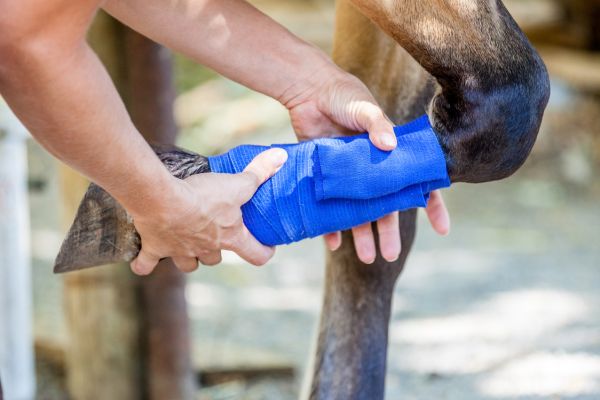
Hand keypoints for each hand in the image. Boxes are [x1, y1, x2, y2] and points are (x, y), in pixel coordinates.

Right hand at [129, 148, 287, 274]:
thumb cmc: (203, 195)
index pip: (256, 255)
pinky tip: (143, 262)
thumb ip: (259, 172)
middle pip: (215, 259)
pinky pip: (147, 263)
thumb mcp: (236, 183)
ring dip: (188, 257)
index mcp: (230, 237)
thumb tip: (281, 157)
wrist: (163, 200)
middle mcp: (207, 250)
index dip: (263, 251)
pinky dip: (145, 263)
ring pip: (188, 264)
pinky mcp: (155, 248)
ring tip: (185, 243)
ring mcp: (180, 252)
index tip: (266, 247)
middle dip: (217, 250)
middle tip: (214, 234)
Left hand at [284, 69, 449, 262]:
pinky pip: (330, 208)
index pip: (417, 182)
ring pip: (359, 212)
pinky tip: (333, 243)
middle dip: (390, 231)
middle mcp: (372, 170)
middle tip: (391, 255)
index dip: (431, 205)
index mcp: (390, 154)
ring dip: (363, 235)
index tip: (442, 229)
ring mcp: (349, 177)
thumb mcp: (364, 107)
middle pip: (386, 206)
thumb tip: (390, 146)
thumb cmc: (344, 96)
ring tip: (366, 258)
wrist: (309, 92)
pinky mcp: (326, 179)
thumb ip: (377, 124)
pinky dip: (331, 226)